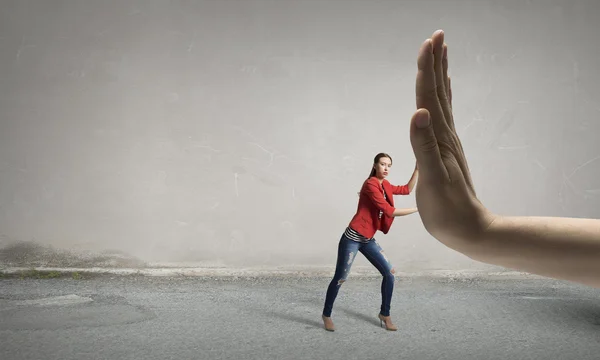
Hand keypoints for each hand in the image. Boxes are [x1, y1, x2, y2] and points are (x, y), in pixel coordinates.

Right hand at [408, 30, 495, 250]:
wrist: (469, 230)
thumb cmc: (448, 210)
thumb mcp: (434, 179)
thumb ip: (425, 146)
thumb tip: (419, 112)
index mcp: (440, 138)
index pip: (430, 97)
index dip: (427, 70)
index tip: (428, 42)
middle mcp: (445, 135)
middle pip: (438, 92)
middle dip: (435, 64)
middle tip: (436, 36)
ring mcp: (447, 142)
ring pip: (442, 101)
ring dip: (439, 76)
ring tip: (439, 54)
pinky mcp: (446, 151)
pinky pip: (443, 117)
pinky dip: (441, 99)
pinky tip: (440, 96)